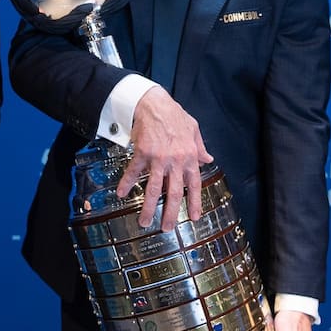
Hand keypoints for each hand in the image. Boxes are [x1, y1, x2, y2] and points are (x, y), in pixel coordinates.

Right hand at [116, 87, 212, 229]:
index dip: (195, 202)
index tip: (194, 217)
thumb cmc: (175, 115)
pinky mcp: (142, 154)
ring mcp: (158, 159)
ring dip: (148, 207)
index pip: (194, 185)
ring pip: (153, 189)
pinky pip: (134, 172)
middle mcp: (175, 161)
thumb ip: (201, 147)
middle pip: (173, 193)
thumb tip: (208, 159)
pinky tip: (121, 193)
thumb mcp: (194, 129)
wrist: (154, 103)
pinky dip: (126, 183)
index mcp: (190, 156)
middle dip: (170, 213)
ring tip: (144, 222)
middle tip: (166, 228)